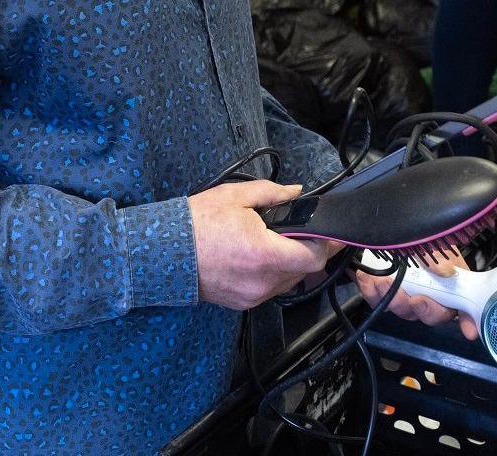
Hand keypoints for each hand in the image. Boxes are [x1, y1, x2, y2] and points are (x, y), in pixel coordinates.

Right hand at [190, 180, 338, 309]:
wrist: (163, 252)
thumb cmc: (196, 224)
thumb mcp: (234, 196)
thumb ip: (271, 193)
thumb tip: (296, 192)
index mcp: (264, 253)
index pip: (314, 257)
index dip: (327, 244)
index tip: (333, 234)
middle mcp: (262, 281)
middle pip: (304, 271)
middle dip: (309, 251)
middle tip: (303, 233)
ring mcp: (253, 296)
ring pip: (288, 282)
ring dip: (291, 263)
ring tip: (278, 243)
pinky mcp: (243, 303)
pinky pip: (270, 289)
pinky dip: (272, 274)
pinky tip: (259, 258)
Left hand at [355, 250, 480, 341]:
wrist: (392, 231)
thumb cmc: (421, 240)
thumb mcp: (434, 244)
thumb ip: (439, 257)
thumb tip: (445, 271)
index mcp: (450, 286)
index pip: (463, 309)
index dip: (468, 321)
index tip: (468, 330)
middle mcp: (430, 296)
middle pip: (431, 315)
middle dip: (423, 309)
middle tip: (415, 299)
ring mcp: (407, 297)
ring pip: (403, 310)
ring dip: (394, 299)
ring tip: (384, 282)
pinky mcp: (385, 294)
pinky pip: (378, 301)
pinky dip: (372, 292)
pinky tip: (368, 279)